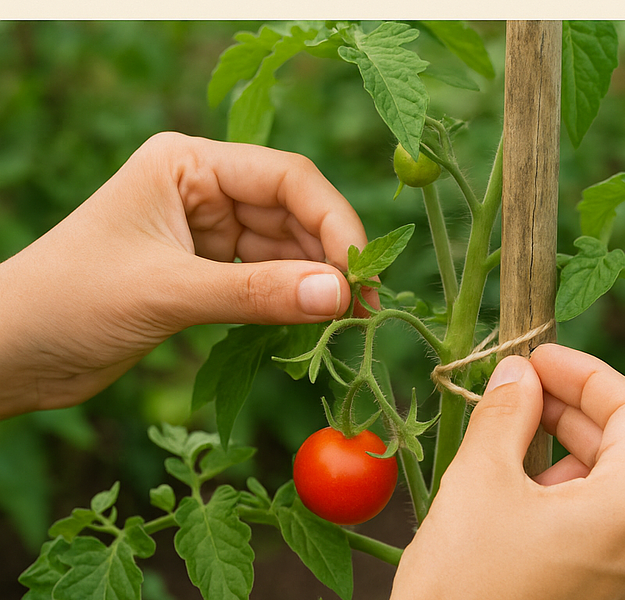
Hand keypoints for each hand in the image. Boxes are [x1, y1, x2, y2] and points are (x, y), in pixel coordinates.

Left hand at [0, 132, 368, 417]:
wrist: (10, 352)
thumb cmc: (68, 302)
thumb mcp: (167, 292)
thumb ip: (256, 293)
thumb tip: (339, 295)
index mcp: (188, 163)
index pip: (285, 178)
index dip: (332, 222)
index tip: (360, 273)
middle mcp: (202, 188)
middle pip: (291, 212)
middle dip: (330, 257)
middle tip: (365, 306)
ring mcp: (205, 231)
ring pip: (283, 248)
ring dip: (315, 282)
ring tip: (347, 320)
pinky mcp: (204, 272)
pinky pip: (264, 279)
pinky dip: (289, 299)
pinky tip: (312, 320)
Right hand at [391, 344, 624, 599]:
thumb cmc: (464, 581)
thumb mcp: (480, 479)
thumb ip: (507, 412)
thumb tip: (517, 371)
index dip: (585, 372)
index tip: (538, 355)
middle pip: (624, 447)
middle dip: (568, 409)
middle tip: (515, 387)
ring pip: (608, 487)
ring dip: (560, 450)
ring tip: (505, 435)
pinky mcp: (610, 597)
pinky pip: (597, 525)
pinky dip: (560, 492)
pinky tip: (514, 484)